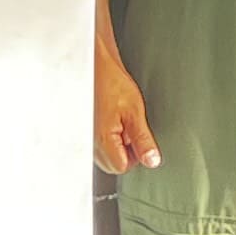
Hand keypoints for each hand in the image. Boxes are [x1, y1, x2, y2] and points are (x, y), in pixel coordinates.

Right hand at [93, 33, 158, 172]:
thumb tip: (152, 160)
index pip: (122, 167)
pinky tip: (110, 120)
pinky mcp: (84, 132)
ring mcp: (85, 138)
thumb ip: (143, 140)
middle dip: (125, 151)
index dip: (135, 155)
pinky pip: (98, 146)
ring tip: (118, 121)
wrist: (95, 67)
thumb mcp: (135, 111)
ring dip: (115, 144)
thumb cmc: (111, 83)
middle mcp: (90, 143)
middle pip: (112, 165)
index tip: (138, 138)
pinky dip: (107, 138)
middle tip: (130, 128)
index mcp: (103, 141)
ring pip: (104, 156)